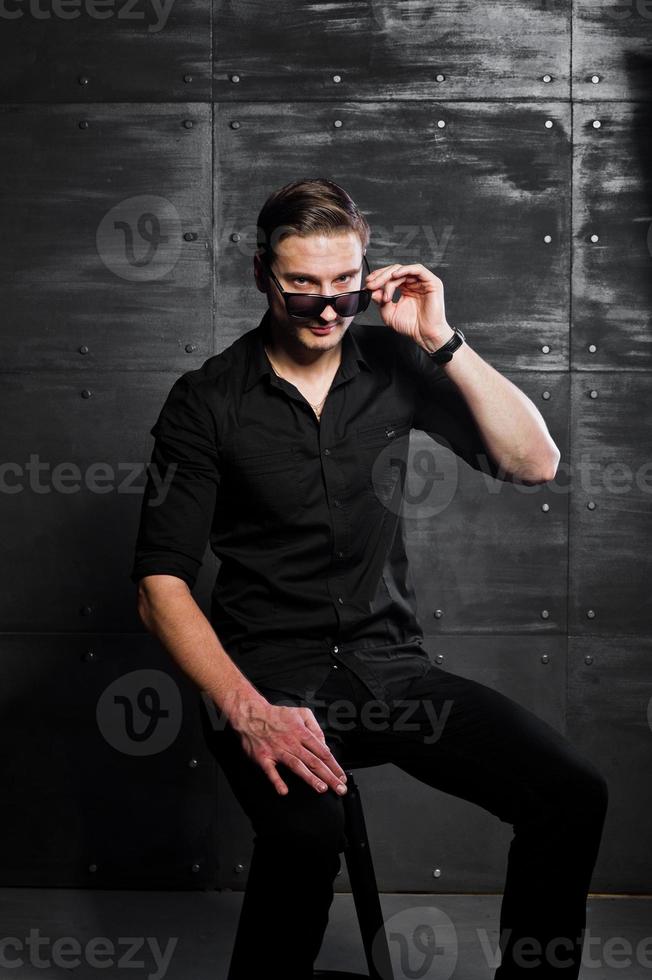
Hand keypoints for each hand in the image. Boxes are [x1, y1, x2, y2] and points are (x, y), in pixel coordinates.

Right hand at [230, 696, 348, 796]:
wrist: (252, 714)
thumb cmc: (277, 715)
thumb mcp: (301, 713)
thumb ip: (315, 728)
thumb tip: (324, 744)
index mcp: (302, 733)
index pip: (322, 752)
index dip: (334, 766)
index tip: (341, 777)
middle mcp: (292, 742)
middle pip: (314, 761)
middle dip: (328, 776)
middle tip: (339, 788)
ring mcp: (277, 751)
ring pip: (297, 766)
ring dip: (310, 778)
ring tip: (321, 788)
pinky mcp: (263, 757)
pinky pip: (270, 771)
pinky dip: (276, 780)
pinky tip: (283, 790)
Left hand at [364, 262, 454, 351]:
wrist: (425, 335)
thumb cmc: (411, 326)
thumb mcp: (389, 313)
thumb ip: (380, 301)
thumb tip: (372, 291)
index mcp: (405, 289)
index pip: (390, 278)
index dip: (377, 279)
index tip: (367, 286)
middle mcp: (414, 284)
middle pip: (395, 271)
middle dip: (380, 277)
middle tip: (370, 284)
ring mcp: (422, 282)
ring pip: (403, 269)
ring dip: (388, 275)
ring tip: (379, 284)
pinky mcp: (431, 282)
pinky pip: (417, 269)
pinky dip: (405, 270)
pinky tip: (394, 276)